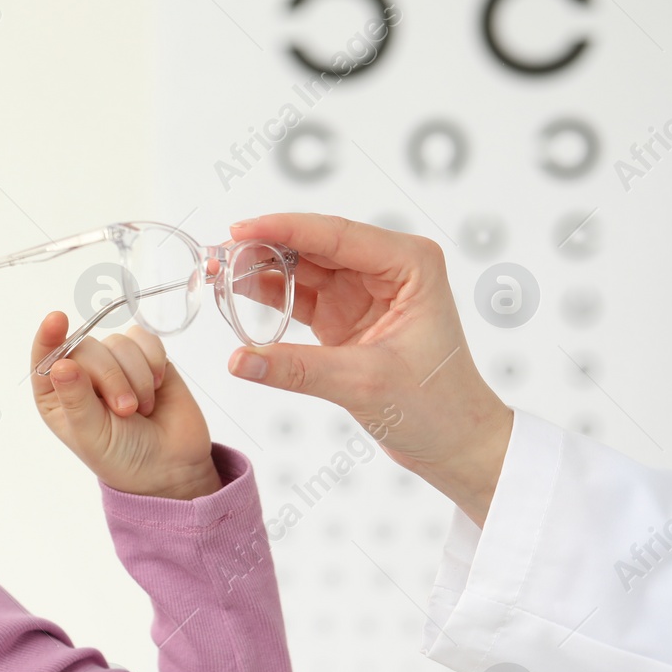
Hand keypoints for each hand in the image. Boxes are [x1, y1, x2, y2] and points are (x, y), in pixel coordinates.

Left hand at [30, 311, 220, 499]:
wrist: (169, 467)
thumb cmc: (121, 457)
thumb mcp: (91, 434)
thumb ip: (76, 398)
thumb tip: (60, 365)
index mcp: (57, 395)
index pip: (45, 357)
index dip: (49, 337)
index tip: (56, 320)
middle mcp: (82, 375)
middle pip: (87, 346)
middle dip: (111, 377)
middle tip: (126, 410)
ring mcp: (115, 364)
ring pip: (119, 343)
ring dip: (136, 376)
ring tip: (142, 408)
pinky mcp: (145, 358)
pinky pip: (145, 339)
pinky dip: (153, 360)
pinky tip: (157, 385)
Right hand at [223, 213, 513, 526]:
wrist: (454, 442)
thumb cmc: (437, 406)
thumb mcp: (363, 384)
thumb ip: (297, 369)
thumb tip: (238, 359)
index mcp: (410, 266)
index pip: (337, 236)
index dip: (284, 229)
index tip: (239, 231)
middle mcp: (388, 269)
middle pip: (315, 245)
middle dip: (264, 247)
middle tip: (216, 253)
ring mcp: (364, 291)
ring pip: (303, 267)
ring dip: (260, 268)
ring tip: (217, 270)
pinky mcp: (345, 316)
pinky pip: (299, 295)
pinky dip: (268, 294)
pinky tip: (236, 291)